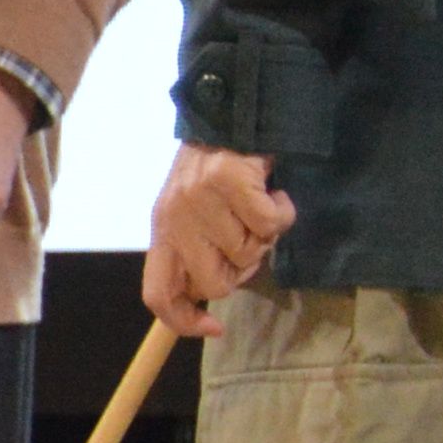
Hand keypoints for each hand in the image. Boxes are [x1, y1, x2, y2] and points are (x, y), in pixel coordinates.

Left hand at [145, 145, 295, 338]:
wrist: (232, 115)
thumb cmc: (217, 173)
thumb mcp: (192, 215)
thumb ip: (197, 254)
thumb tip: (209, 303)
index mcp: (162, 230)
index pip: (158, 294)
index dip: (184, 322)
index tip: (215, 328)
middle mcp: (174, 217)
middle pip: (215, 284)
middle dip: (242, 270)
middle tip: (248, 237)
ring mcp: (199, 199)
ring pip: (248, 253)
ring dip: (264, 234)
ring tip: (256, 205)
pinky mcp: (229, 180)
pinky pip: (270, 222)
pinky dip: (283, 211)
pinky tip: (273, 191)